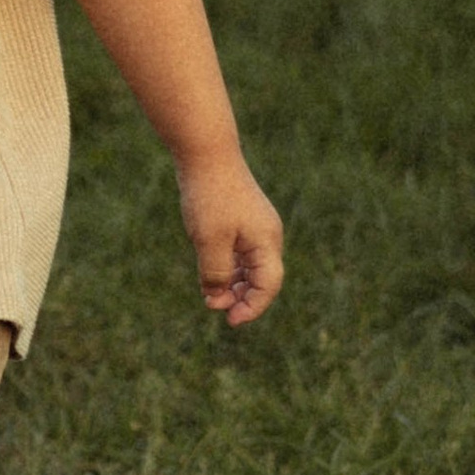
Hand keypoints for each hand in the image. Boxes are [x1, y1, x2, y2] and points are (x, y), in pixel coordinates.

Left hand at [178, 151, 282, 326]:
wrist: (206, 154)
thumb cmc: (210, 197)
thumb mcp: (209, 241)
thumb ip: (216, 273)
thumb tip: (217, 298)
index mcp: (266, 241)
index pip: (268, 286)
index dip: (252, 307)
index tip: (230, 320)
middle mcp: (267, 235)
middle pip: (262, 279)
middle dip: (241, 297)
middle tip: (214, 307)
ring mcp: (255, 226)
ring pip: (249, 266)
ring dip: (232, 283)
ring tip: (210, 295)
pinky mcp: (242, 219)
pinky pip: (240, 252)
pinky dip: (228, 267)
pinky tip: (210, 275)